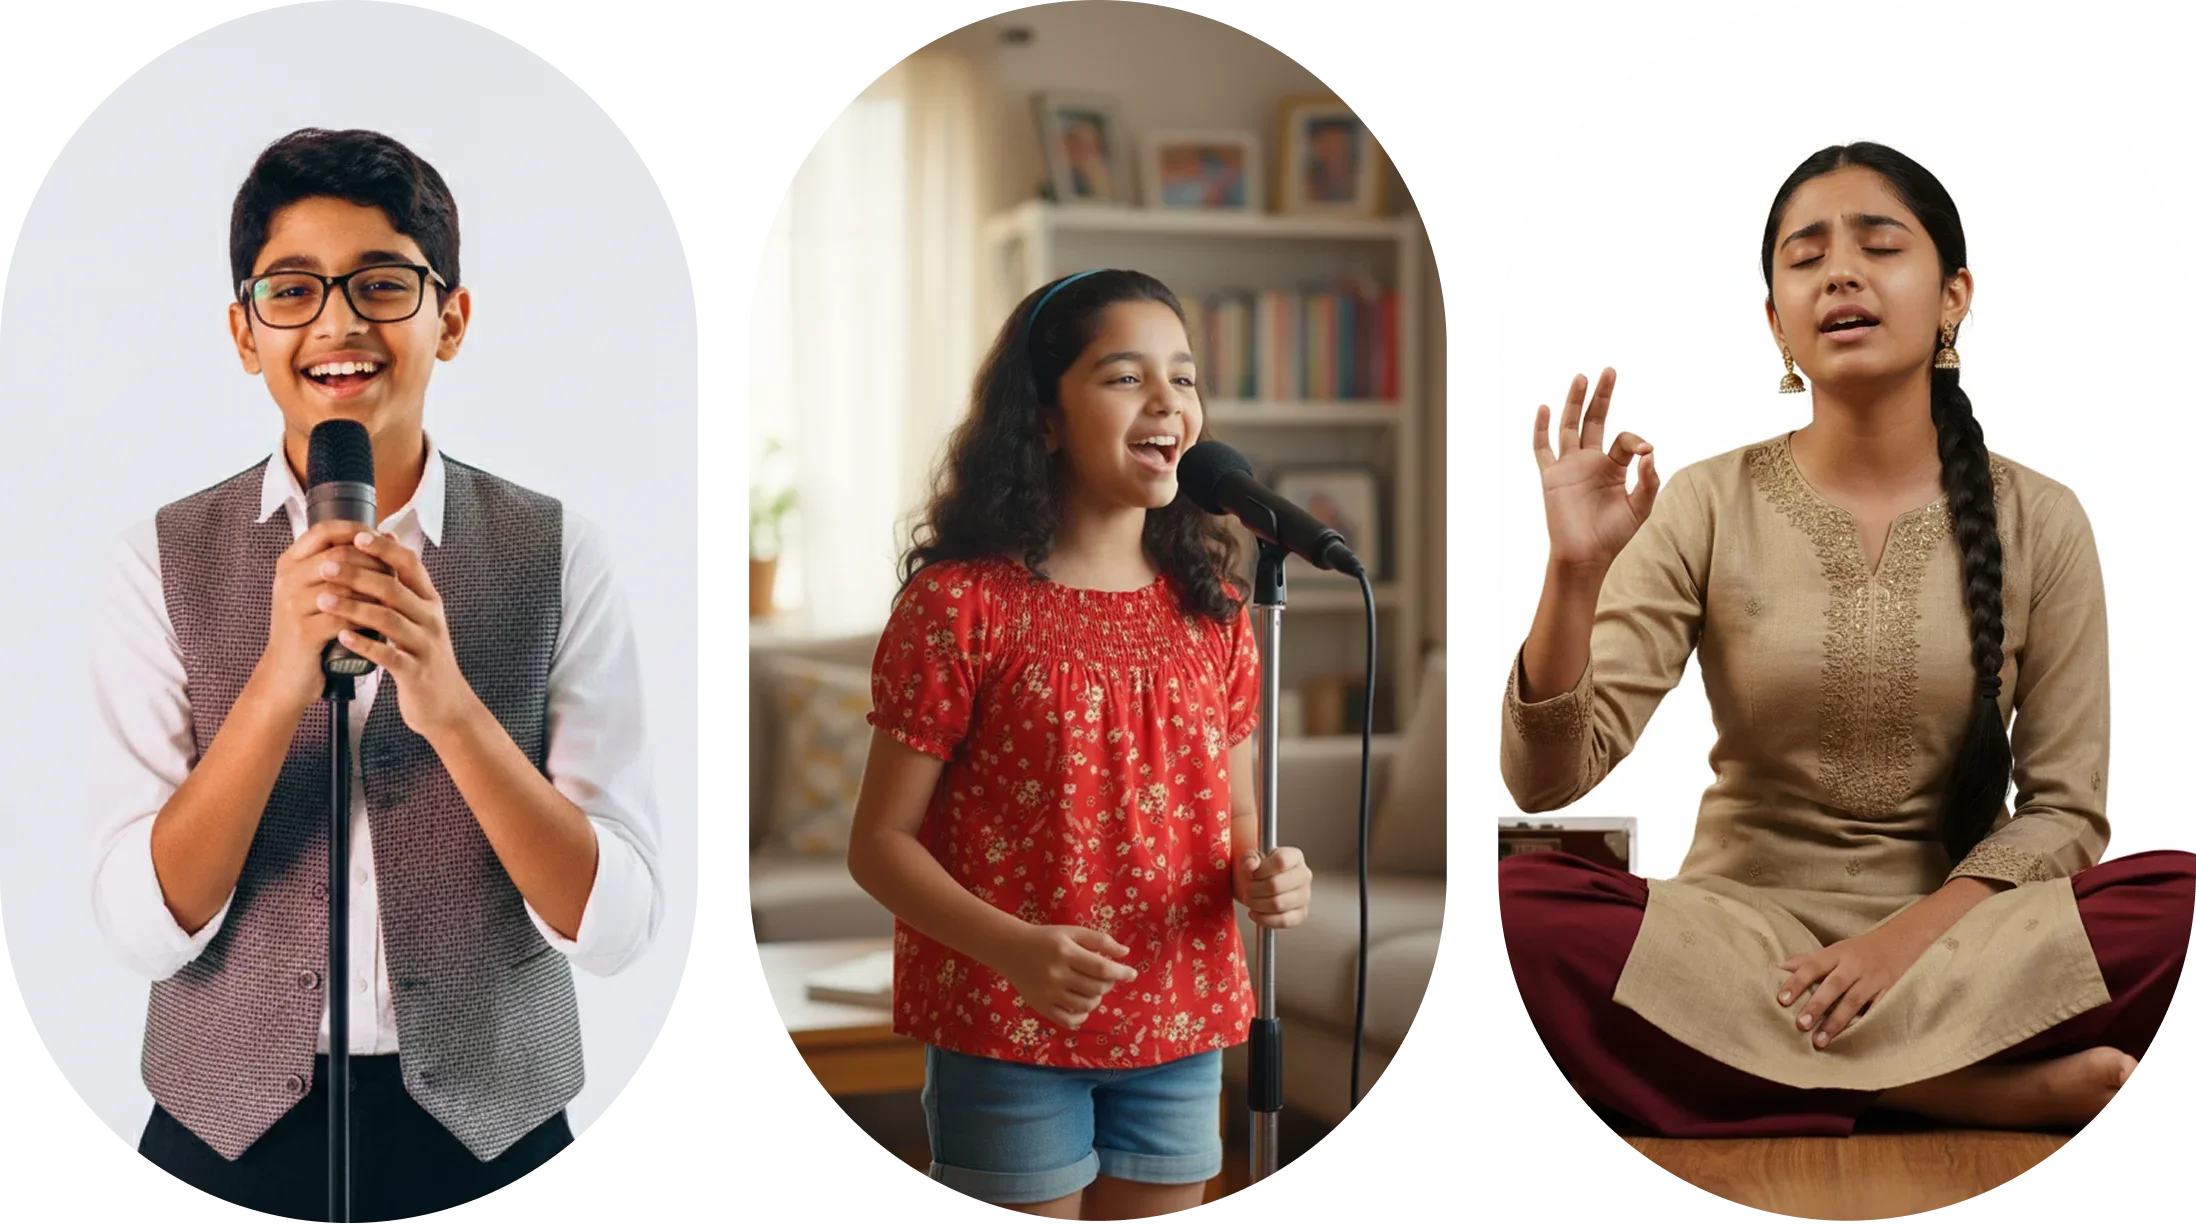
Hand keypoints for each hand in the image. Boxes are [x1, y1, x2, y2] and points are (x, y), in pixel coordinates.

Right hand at [255, 518, 394, 714]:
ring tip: (395, 597)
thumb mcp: (320, 592)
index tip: (383, 540)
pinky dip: (368, 617)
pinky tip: (382, 622)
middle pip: (339, 555)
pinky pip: (345, 616)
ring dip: (376, 590)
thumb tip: (387, 535)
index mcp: (290, 564)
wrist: (286, 675)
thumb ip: (344, 565)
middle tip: (396, 573)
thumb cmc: (311, 630)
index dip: (357, 531)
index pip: (324, 530)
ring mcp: (292, 605)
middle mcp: (287, 580)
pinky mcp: (303, 631)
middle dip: (374, 562)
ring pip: (345, 585)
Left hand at [317, 530, 481, 739]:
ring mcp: (425, 645)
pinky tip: (342, 637)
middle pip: (394, 588)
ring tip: (323, 601)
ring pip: (389, 620)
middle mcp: (430, 619)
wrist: (446, 704)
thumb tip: (388, 543)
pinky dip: (364, 644)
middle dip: (357, 574)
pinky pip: (389, 655)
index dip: (384, 548)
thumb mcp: (419, 617)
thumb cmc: (423, 656)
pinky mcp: (416, 672)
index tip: (355, 535)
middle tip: (325, 566)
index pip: (409, 564)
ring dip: (353, 608)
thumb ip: (403, 586)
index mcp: (429, 601)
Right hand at [996, 925, 1138, 1030]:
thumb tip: (1125, 953)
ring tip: (1092, 989)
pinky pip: (1068, 1021)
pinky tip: (1082, 1007)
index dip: (1121, 973)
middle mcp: (1057, 974)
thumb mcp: (1072, 932)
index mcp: (1066, 953)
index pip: (1102, 969)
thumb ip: (1099, 941)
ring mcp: (1048, 993)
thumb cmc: (1046, 939)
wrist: (1010, 949)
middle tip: (1105, 977)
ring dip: (1096, 998)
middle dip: (1109, 984)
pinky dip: (1081, 1017)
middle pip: (1096, 988)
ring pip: (1086, 1006)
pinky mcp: (1041, 1006)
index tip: (1132, 974)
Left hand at [1233, 846, 1311, 929]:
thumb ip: (1248, 858)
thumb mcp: (1249, 858)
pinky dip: (1264, 919)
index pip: (1280, 861)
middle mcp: (1304, 875)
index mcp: (1294, 856)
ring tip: (1249, 900)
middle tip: (1247, 890)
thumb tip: (1251, 865)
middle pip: (1276, 885)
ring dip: (1257, 904)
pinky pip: (1283, 921)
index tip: (1251, 874)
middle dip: (1254, 890)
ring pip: (1278, 904)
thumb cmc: (1257, 870)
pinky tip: (1254, 913)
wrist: (1260, 885)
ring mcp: (1305, 895)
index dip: (1261, 870)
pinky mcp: (1301, 914)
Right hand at [1532, 368, 1659, 568]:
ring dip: (1575, 402)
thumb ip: (1649, 480)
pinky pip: (1542, 449)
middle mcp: (1591, 461)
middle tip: (1609, 371)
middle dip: (1602, 395)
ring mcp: (1569, 467)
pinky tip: (1545, 409)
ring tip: (1581, 377)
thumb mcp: (1640, 508)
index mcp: (1614, 467)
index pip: (1625, 440)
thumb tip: (1650, 451)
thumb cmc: (1613, 536)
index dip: (1636, 440)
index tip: (1645, 451)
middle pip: (1595, 420)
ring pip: (1570, 427)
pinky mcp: (1551, 477)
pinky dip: (1542, 429)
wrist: (1585, 557)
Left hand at [1775, 923, 1933, 1048]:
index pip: (1812, 966)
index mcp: (1836, 954)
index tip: (1782, 1000)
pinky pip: (1877, 1009)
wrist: (1901, 941)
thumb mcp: (1834, 950)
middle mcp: (1854, 966)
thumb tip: (1778, 967)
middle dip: (1816, 1005)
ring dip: (1836, 1021)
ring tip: (1819, 1041)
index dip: (1797, 982)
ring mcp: (1873, 979)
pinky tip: (1853, 1037)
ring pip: (1854, 1001)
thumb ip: (1808, 960)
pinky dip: (1865, 1022)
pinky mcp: (1890, 992)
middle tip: (1800, 1024)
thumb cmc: (1859, 950)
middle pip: (1833, 985)